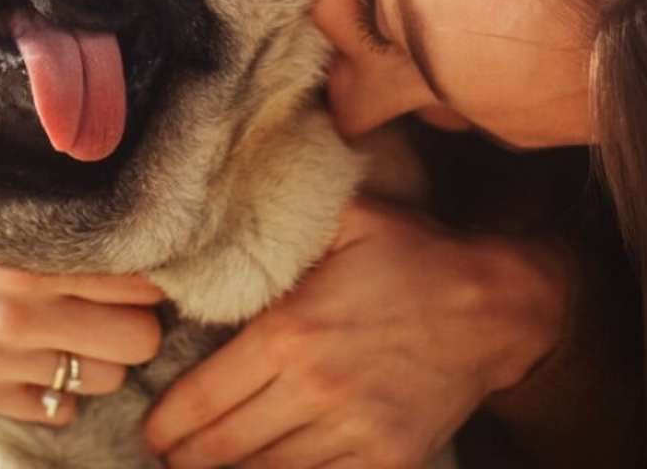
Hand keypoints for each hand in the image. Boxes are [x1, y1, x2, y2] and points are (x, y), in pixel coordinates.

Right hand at [0, 172, 162, 424]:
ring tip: (82, 315)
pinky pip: (58, 407)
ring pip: (105, 378)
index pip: (138, 287)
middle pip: (138, 342)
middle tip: (124, 294)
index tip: (152, 257)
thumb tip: (157, 216)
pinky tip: (45, 342)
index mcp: (28, 263)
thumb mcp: (24, 191)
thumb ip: (82, 210)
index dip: (153, 271)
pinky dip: (59, 379)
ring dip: (101, 349)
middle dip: (137, 317)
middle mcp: (9, 319)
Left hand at [144, 198, 567, 467]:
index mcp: (293, 331)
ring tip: (204, 464)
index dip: (168, 422)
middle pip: (227, 445)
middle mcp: (316, 389)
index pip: (206, 395)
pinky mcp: (386, 460)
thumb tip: (222, 204)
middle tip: (166, 453)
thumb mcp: (347, 214)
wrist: (495, 306)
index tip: (151, 429)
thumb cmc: (412, 252)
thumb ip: (283, 215)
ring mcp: (354, 433)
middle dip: (188, 454)